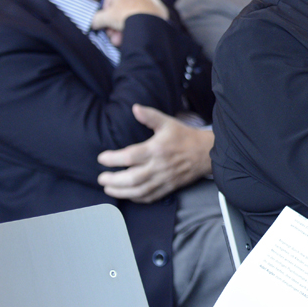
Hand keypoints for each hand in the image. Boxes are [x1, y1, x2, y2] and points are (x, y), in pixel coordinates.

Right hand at [91, 0, 168, 33]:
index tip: (105, 26)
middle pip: (122, 10)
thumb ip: (97, 19)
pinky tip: (136, 36)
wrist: (147, 23)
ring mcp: (150, 0)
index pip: (109, 1)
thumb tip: (94, 23)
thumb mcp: (104, 18)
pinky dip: (140, 27)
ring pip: (134, 16)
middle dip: (115, 26)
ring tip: (122, 40)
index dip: (105, 15)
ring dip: (126, 29)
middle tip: (113, 37)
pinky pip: (146, 19)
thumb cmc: (125, 16)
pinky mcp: (159, 10)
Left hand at [96, 104, 212, 201]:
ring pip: (139, 191)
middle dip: (113, 180)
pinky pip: (150, 197)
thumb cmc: (184, 137)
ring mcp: (164, 179)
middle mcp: (159, 166)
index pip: (130, 157)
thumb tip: (134, 108)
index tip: (102, 158)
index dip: (113, 159)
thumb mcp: (167, 122)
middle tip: (101, 178)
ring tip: (108, 188)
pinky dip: (136, 198)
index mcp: (156, 149)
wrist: (206, 152)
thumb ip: (150, 116)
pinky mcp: (169, 188)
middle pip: (132, 178)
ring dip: (121, 192)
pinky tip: (127, 195)